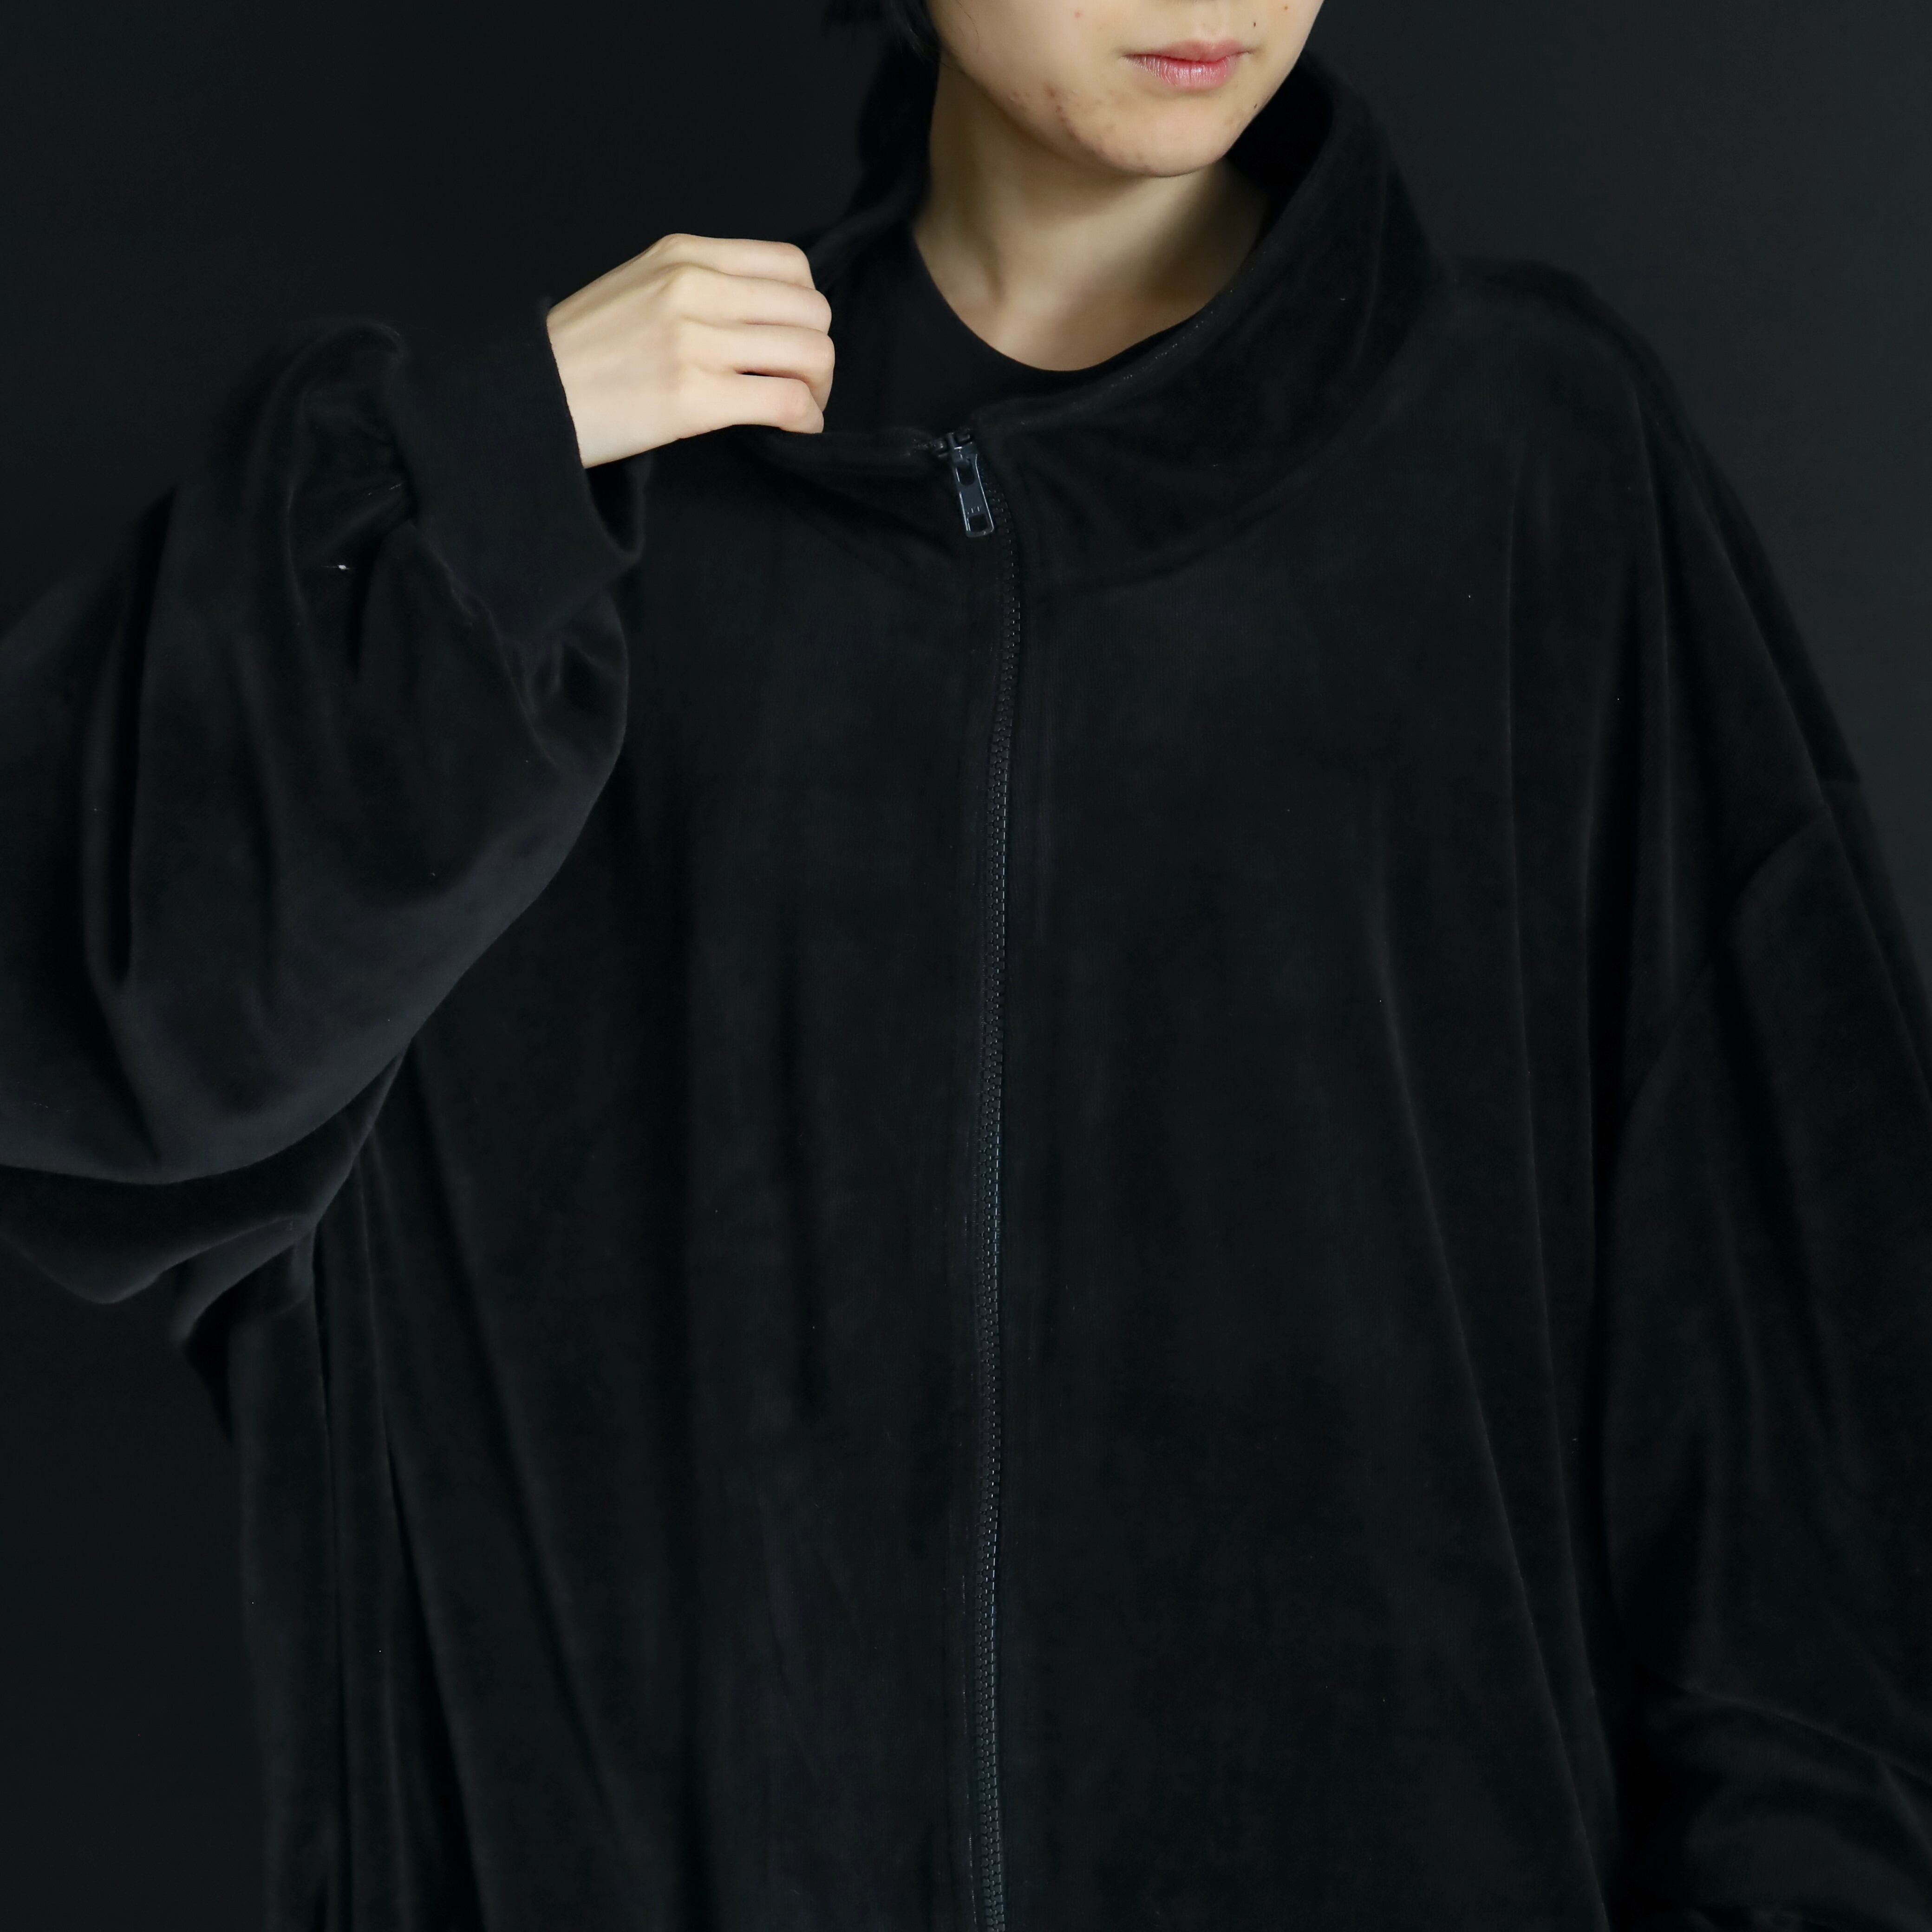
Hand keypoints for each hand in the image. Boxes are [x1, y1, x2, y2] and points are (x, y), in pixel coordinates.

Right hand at [544, 233, 834, 467]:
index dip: (807, 309)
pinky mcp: (695, 396)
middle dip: (821, 353)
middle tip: (805, 384)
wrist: (530, 398)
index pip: (791, 265)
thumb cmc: (584, 353)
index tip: (793, 340)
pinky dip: (806, 419)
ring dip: (819, 387)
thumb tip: (762, 315)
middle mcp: (694, 287)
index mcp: (684, 255)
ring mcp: (695, 341)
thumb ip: (699, 286)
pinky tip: (795, 429)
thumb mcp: (640, 287)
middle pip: (811, 311)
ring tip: (801, 407)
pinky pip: (787, 401)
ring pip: (810, 354)